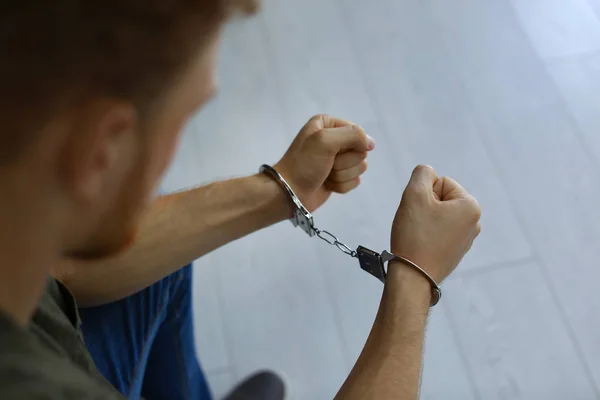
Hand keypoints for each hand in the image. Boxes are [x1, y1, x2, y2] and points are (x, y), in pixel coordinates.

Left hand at [274, 115, 374, 211]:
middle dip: (344, 162)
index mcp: (327, 124)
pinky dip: (342, 185)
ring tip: (325, 175)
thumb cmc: (304, 163)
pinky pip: (355, 181)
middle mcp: (333, 139)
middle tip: (327, 164)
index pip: (356, 131)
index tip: (335, 150)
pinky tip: (328, 184)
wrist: (290, 192)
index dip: (350, 143)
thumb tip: (371, 144)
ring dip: (342, 174)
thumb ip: (352, 135)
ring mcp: (337, 160)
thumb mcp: (325, 140)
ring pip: (359, 167)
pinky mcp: (339, 177)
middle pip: (360, 151)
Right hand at [390, 165, 480, 283]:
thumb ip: (422, 174)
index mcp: (471, 206)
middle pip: (442, 198)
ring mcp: (467, 239)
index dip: (423, 193)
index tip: (418, 212)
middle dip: (426, 206)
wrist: (413, 276)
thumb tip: (429, 173)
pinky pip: (439, 232)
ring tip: (418, 235)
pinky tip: (421, 246)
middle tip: (416, 223)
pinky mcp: (456, 252)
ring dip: (425, 220)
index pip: (441, 182)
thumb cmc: (415, 234)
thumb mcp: (414, 194)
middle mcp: (475, 222)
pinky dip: (428, 234)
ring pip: (439, 215)